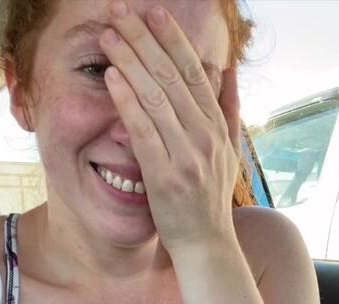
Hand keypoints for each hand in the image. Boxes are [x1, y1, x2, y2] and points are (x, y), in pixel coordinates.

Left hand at [100, 0, 241, 253]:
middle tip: (120, 12)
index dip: (172, 39)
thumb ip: (228, 109)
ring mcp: (187, 156)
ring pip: (156, 98)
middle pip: (172, 78)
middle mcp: (205, 137)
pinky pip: (144, 131)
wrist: (207, 244)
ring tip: (109, 36)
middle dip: (144, 40)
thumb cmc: (210, 199)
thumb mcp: (229, 151)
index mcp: (218, 128)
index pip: (194, 73)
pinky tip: (113, 78)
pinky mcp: (166, 176)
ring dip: (130, 62)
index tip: (153, 12)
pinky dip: (128, 102)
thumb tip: (229, 69)